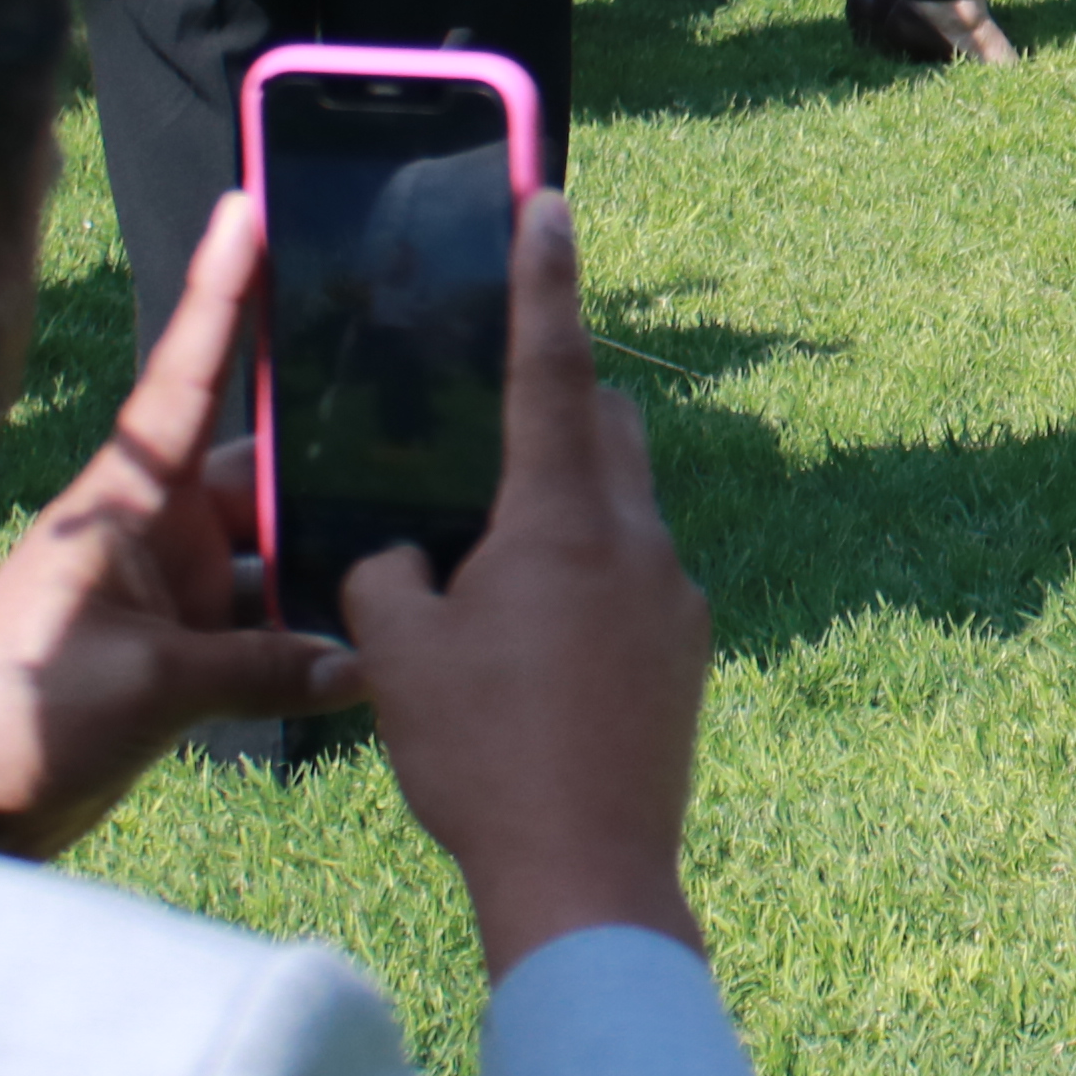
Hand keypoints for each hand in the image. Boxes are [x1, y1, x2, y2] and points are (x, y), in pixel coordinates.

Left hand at [0, 195, 358, 859]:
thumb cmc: (12, 714)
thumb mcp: (146, 684)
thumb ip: (261, 668)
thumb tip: (358, 666)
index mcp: (128, 500)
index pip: (189, 376)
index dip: (222, 293)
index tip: (250, 209)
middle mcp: (154, 532)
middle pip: (266, 479)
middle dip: (336, 470)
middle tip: (429, 437)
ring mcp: (167, 595)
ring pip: (276, 560)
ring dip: (332, 573)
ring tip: (423, 562)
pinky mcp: (176, 659)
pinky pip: (264, 632)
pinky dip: (310, 646)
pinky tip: (374, 658)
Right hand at [342, 193, 713, 973]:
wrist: (587, 873)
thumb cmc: (481, 758)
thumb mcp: (397, 655)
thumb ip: (385, 574)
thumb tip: (400, 555)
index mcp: (560, 519)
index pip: (551, 368)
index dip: (544, 281)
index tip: (550, 201)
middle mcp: (636, 539)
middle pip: (605, 430)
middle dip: (557, 411)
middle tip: (488, 441)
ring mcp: (676, 596)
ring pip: (624, 510)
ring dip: (568, 513)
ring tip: (496, 573)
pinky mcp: (690, 651)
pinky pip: (638, 581)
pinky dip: (590, 583)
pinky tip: (537, 648)